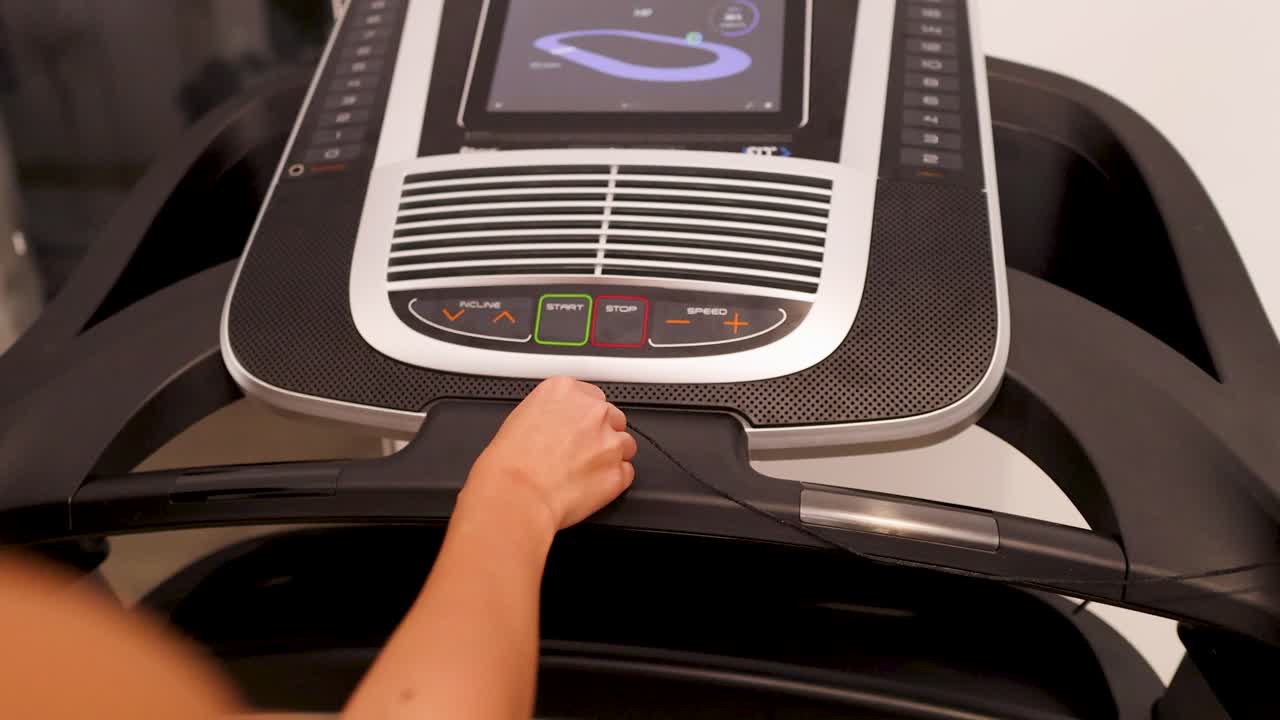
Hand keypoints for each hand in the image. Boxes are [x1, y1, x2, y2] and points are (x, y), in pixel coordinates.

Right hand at [465, 377, 636, 530]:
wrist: (516, 494)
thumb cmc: (510, 463)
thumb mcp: (522, 417)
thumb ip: (552, 412)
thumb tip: (561, 423)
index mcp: (565, 391)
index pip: (591, 396)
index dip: (585, 417)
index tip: (578, 428)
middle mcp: (593, 411)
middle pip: (612, 417)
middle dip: (600, 434)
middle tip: (580, 452)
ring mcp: (610, 441)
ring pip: (624, 444)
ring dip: (610, 456)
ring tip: (585, 472)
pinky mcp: (618, 471)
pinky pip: (625, 472)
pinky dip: (613, 480)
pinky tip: (590, 486)